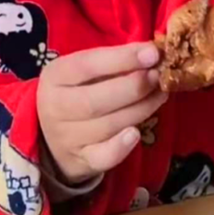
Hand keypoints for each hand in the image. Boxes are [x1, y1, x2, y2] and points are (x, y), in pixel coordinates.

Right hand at [38, 43, 166, 183]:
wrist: (53, 136)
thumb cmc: (77, 92)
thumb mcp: (83, 72)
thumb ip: (113, 62)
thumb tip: (152, 53)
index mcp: (56, 76)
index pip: (87, 65)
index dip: (122, 58)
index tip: (152, 53)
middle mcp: (55, 107)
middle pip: (94, 100)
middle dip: (132, 87)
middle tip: (157, 77)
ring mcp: (66, 137)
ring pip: (106, 126)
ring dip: (139, 110)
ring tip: (160, 95)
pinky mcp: (80, 160)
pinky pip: (102, 157)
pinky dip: (121, 147)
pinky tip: (136, 133)